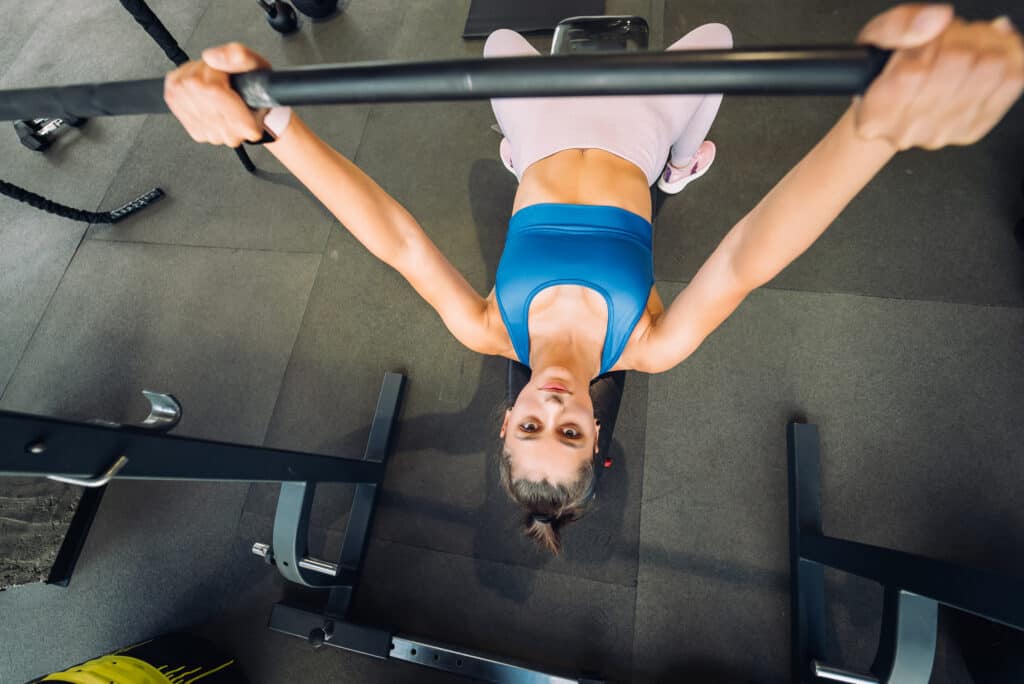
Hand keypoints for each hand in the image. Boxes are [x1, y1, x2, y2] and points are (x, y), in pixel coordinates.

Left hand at [164, 43, 271, 146]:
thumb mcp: (256, 64)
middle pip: (194, 85)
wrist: (252, 108)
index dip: (216, 71)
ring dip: (191, 74)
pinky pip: (172, 97)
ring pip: (181, 88)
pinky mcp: (194, 130)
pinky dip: (180, 83)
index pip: (214, 89)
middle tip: (217, 72)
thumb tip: (211, 58)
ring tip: (208, 78)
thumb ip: (238, 56)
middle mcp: (227, 133)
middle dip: (203, 69)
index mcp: (247, 123)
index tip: (224, 71)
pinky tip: (196, 86)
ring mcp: (209, 133)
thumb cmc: (257, 90)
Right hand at [853, 4, 1023, 150]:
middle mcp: (908, 131)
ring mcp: (943, 133)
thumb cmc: (881, 74)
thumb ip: (897, 26)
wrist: (892, 109)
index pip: (913, 71)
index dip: (926, 40)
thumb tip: (936, 20)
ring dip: (984, 42)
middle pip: (957, 61)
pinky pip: (1011, 80)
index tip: (923, 38)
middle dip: (957, 35)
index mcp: (875, 114)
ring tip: (967, 42)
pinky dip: (1007, 55)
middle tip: (948, 35)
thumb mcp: (874, 39)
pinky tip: (988, 51)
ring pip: (989, 67)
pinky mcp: (973, 129)